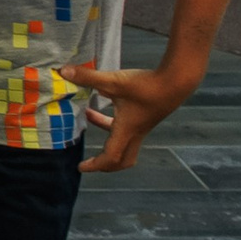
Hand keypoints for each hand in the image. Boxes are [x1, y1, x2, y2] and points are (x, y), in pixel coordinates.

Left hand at [64, 61, 198, 171]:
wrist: (176, 81)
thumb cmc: (146, 85)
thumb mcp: (113, 81)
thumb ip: (88, 78)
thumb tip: (64, 72)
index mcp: (126, 130)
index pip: (111, 157)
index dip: (95, 165)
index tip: (81, 167)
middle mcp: (135, 132)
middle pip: (121, 159)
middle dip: (104, 163)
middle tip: (89, 161)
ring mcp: (142, 126)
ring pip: (124, 141)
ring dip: (106, 133)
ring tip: (88, 115)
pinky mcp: (146, 116)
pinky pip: (127, 128)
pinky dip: (113, 122)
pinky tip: (105, 101)